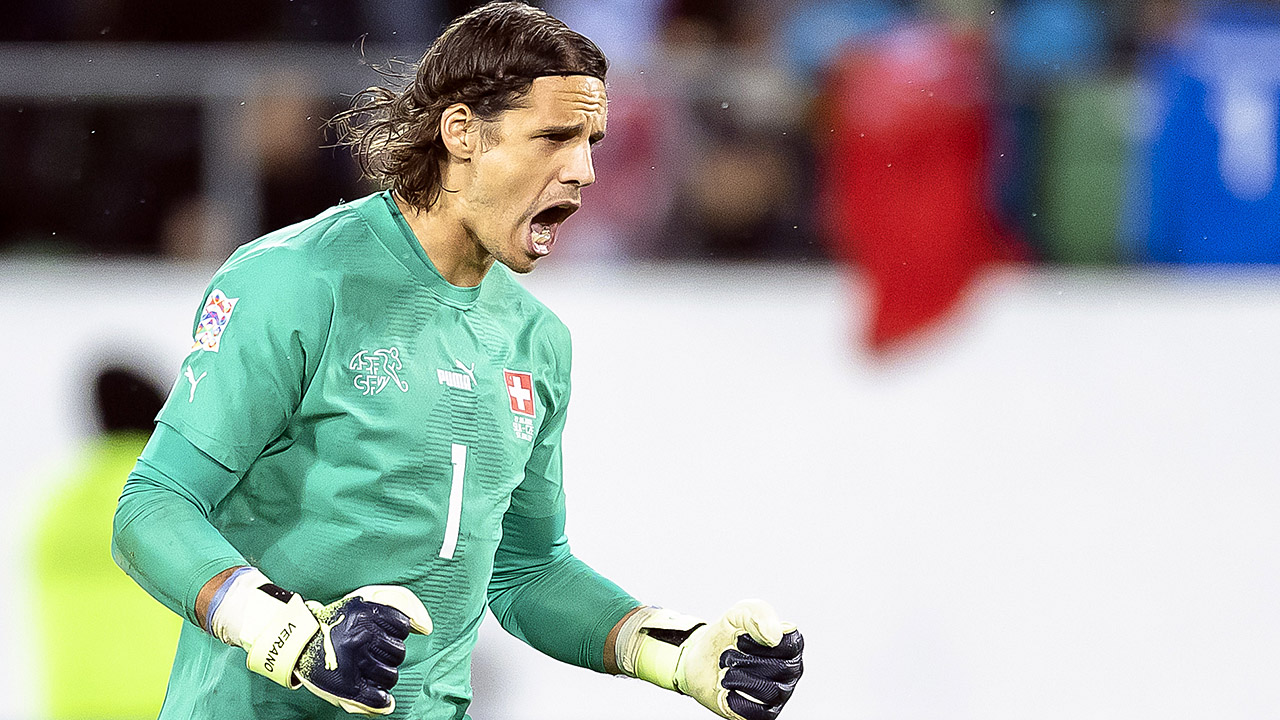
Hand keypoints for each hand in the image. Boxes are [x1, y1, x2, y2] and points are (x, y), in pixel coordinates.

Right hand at [212, 572, 432, 714]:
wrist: (298, 642)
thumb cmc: (340, 620)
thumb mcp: (368, 596)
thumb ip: (403, 602)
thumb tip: (426, 628)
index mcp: (366, 612)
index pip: (403, 626)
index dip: (394, 630)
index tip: (378, 631)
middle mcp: (360, 635)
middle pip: (399, 652)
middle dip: (389, 653)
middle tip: (370, 651)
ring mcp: (353, 661)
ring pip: (391, 675)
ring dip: (384, 674)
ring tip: (367, 668)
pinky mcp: (345, 686)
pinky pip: (377, 697)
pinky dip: (382, 701)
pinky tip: (381, 698)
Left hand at [675, 600, 803, 719]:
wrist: (701, 656)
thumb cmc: (728, 634)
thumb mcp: (740, 613)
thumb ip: (759, 614)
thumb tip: (773, 638)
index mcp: (791, 645)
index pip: (789, 645)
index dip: (757, 641)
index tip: (739, 636)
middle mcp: (790, 671)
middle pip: (779, 669)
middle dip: (744, 659)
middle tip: (728, 653)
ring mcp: (778, 694)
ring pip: (768, 691)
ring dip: (737, 677)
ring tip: (726, 669)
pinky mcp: (761, 713)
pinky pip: (755, 711)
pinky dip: (733, 698)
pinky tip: (724, 688)